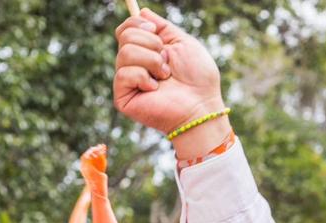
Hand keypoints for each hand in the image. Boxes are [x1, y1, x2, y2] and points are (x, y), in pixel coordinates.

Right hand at [113, 10, 227, 157]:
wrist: (202, 106)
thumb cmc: (199, 78)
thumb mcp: (183, 43)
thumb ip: (163, 27)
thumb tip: (142, 13)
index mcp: (146, 52)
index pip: (125, 30)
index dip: (136, 24)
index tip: (155, 30)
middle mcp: (134, 65)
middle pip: (124, 36)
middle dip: (151, 43)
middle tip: (167, 61)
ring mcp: (127, 81)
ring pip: (125, 52)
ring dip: (152, 61)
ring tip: (165, 76)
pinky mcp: (123, 97)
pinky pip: (124, 73)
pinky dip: (144, 77)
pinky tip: (155, 89)